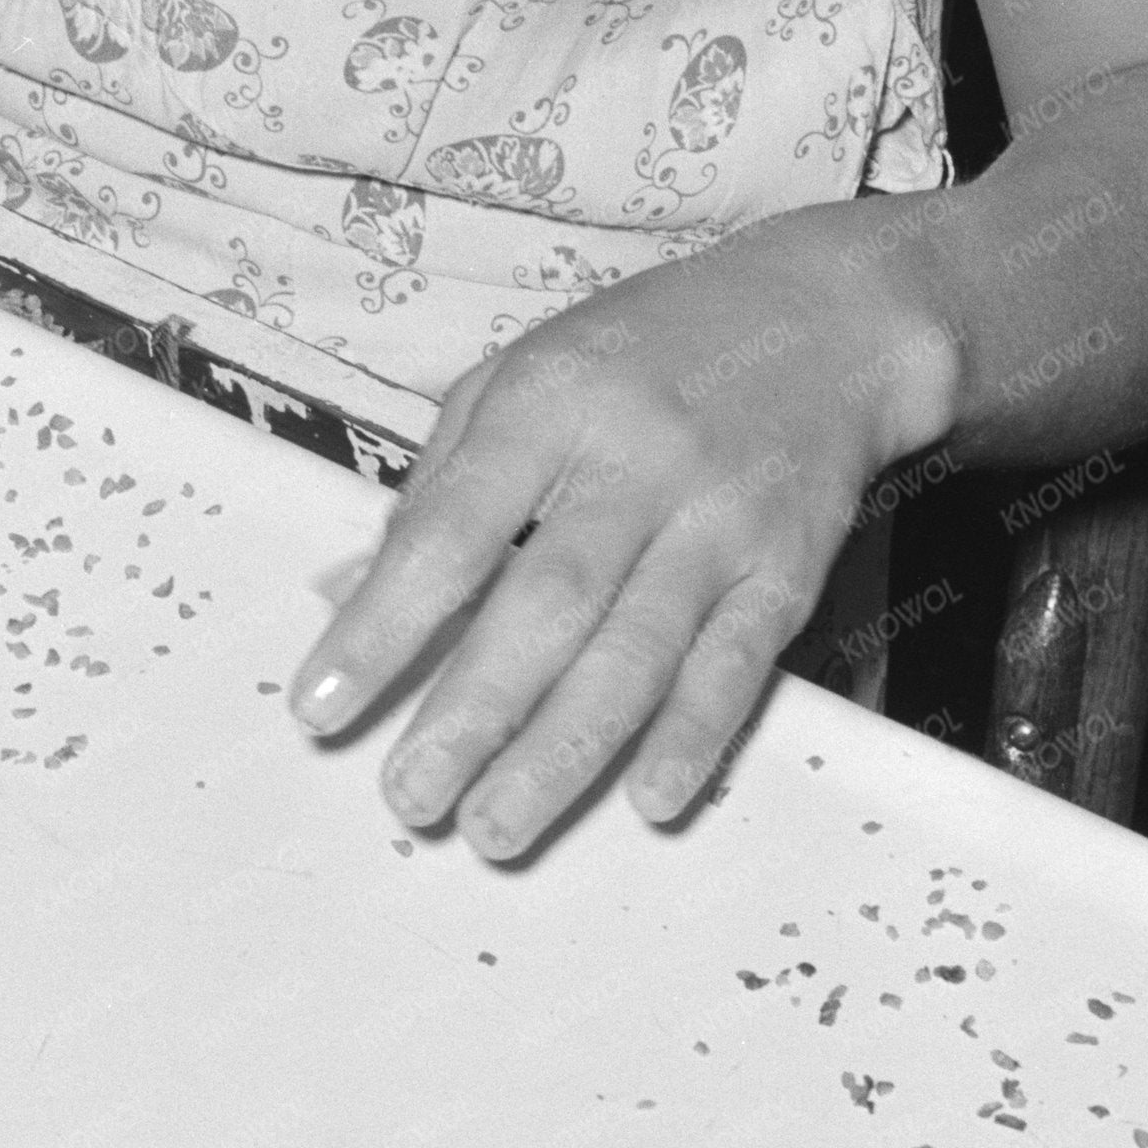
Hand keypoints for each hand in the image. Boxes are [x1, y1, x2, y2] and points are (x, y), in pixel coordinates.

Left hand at [285, 212, 960, 857]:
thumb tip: (350, 596)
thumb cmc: (646, 353)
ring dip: (564, 753)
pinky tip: (646, 799)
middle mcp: (633, 462)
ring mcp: (718, 517)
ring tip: (496, 829)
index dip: (382, 624)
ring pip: (636, 651)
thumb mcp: (523, 375)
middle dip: (470, 714)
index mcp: (546, 406)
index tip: (320, 706)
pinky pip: (736, 664)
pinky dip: (693, 736)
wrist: (827, 318)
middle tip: (410, 800)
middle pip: (544, 605)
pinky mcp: (788, 566)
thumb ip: (440, 484)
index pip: (450, 530)